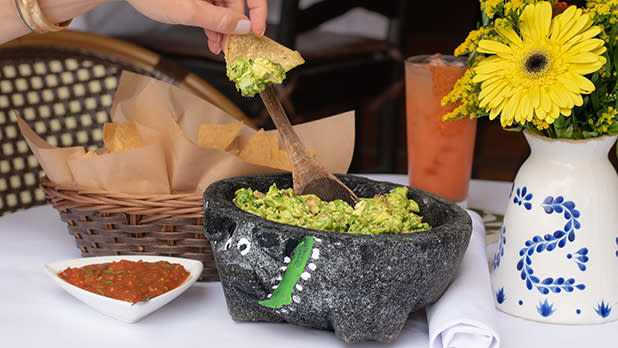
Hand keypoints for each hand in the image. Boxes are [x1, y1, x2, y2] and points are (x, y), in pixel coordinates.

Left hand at [125, 0, 266, 53]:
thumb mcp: (190, 12)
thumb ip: (220, 20)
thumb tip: (243, 27)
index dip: (259, 13)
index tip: (257, 31)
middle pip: (236, 4)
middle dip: (233, 27)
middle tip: (230, 46)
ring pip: (223, 8)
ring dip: (222, 28)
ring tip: (217, 45)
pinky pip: (212, 7)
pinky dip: (212, 23)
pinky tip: (210, 37)